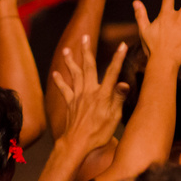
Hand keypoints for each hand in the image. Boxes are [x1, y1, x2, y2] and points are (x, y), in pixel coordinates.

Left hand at [53, 36, 129, 153]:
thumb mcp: (114, 117)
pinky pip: (64, 89)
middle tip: (84, 37)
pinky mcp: (70, 103)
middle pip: (88, 67)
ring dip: (70, 61)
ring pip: (74, 74)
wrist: (78, 143)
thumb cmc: (99, 133)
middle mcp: (89, 91)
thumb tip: (125, 83)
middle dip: (86, 51)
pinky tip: (56, 73)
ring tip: (66, 50)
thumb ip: (118, 98)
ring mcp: (78, 96)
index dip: (118, 58)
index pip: (112, 72)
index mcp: (102, 94)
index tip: (123, 45)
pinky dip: (60, 81)